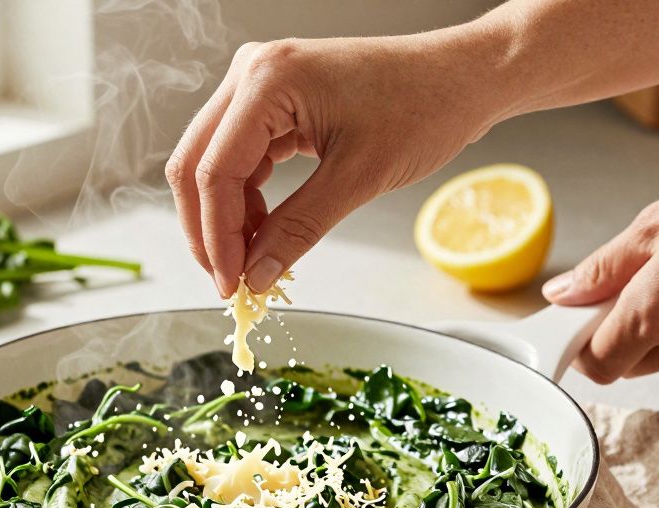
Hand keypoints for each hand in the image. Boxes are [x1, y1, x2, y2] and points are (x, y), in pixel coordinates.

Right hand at [165, 32, 506, 296]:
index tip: (230, 284)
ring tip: (253, 260)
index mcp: (268, 81)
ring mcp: (260, 84)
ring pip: (212, 163)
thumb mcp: (359, 178)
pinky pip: (240, 157)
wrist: (462, 76)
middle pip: (195, 164)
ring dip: (227, 217)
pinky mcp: (273, 101)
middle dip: (209, 230)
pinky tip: (266, 231)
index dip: (216, 237)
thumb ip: (298, 229)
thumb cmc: (425, 106)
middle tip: (230, 280)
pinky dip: (247, 199)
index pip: (214, 171)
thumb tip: (256, 274)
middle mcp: (252, 73)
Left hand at [543, 157, 658, 382]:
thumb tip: (560, 295)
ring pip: (656, 356)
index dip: (577, 342)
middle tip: (621, 285)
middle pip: (623, 364)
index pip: (595, 362)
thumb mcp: (654, 225)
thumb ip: (601, 268)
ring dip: (646, 328)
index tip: (576, 314)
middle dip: (610, 334)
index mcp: (652, 313)